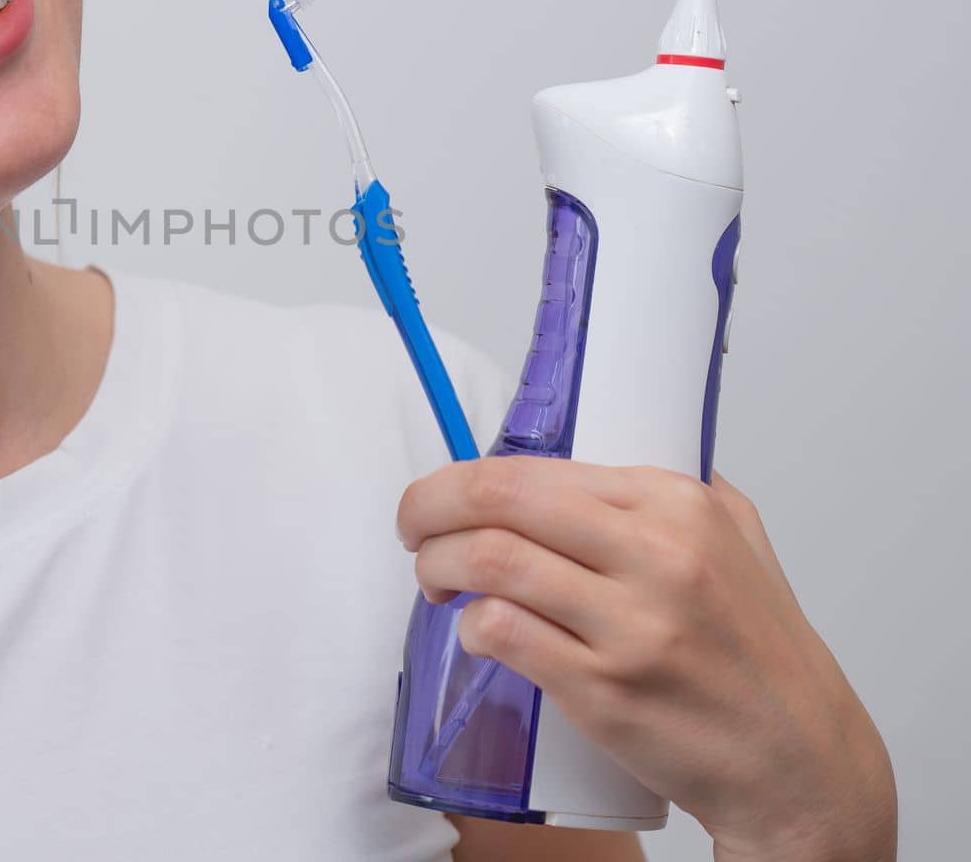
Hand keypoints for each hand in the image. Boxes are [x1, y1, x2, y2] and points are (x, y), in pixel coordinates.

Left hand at [395, 457, 897, 861]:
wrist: (801, 758)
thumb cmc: (759, 648)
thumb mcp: (736, 534)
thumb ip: (667, 485)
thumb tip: (574, 456)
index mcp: (676, 502)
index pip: (530, 467)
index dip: (461, 479)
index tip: (442, 499)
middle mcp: (656, 554)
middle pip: (497, 499)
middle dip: (428, 508)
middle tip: (414, 531)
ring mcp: (630, 625)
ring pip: (489, 563)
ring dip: (436, 568)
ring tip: (435, 582)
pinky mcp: (605, 691)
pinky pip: (504, 635)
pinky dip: (471, 627)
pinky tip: (477, 630)